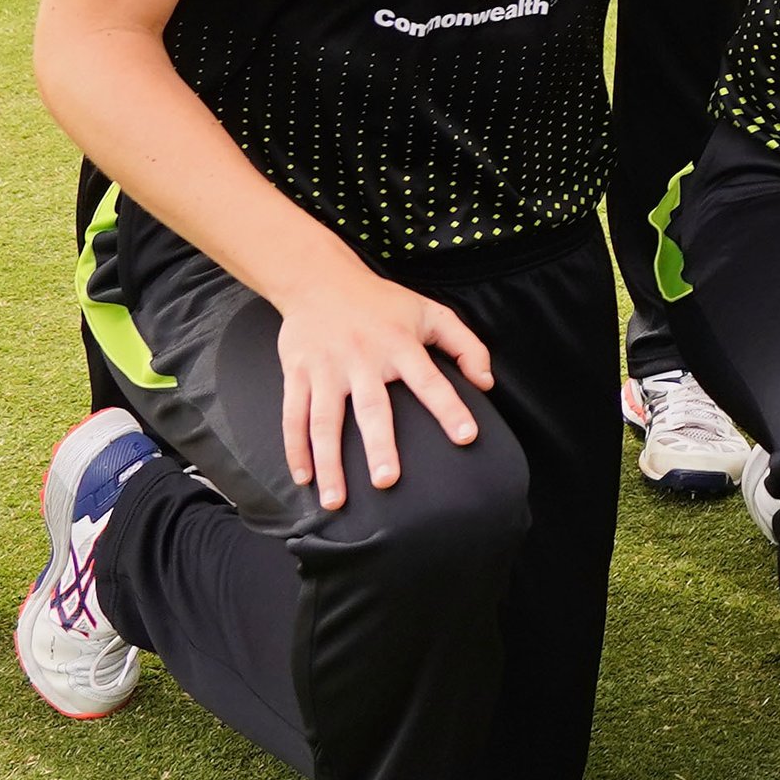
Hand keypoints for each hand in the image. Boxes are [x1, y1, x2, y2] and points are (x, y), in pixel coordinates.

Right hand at [273, 261, 493, 511]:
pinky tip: (304, 478)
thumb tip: (487, 384)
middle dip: (379, 445)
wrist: (319, 279)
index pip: (430, 380)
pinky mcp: (297, 373)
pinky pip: (293, 415)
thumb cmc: (383, 302)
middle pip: (371, 407)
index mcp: (399, 344)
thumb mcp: (431, 312)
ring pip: (324, 421)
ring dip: (329, 462)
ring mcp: (326, 368)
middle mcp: (362, 359)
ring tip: (335, 501)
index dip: (449, 408)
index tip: (466, 437)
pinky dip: (295, 448)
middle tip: (387, 481)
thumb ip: (465, 345)